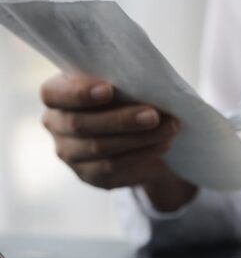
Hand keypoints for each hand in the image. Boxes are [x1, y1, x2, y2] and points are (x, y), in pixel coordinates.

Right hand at [40, 73, 196, 210]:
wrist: (141, 130)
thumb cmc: (128, 95)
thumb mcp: (123, 83)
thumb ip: (125, 82)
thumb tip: (150, 86)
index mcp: (57, 95)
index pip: (53, 94)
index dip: (78, 93)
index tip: (108, 89)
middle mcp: (57, 125)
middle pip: (80, 125)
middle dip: (121, 120)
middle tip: (154, 115)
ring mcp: (70, 153)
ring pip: (100, 149)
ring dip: (139, 139)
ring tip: (169, 129)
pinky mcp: (90, 175)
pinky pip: (114, 168)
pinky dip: (142, 154)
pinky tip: (163, 144)